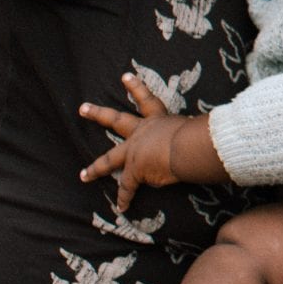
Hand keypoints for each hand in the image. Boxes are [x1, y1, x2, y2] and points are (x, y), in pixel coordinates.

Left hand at [77, 74, 189, 211]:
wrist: (188, 148)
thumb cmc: (199, 135)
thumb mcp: (193, 130)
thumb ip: (186, 137)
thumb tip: (178, 155)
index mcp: (158, 120)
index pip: (146, 100)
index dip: (136, 88)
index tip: (125, 76)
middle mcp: (142, 133)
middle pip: (116, 121)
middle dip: (98, 114)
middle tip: (83, 108)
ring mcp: (134, 151)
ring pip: (110, 159)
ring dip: (96, 168)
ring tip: (84, 174)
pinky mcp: (134, 170)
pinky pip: (127, 187)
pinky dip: (125, 198)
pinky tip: (121, 207)